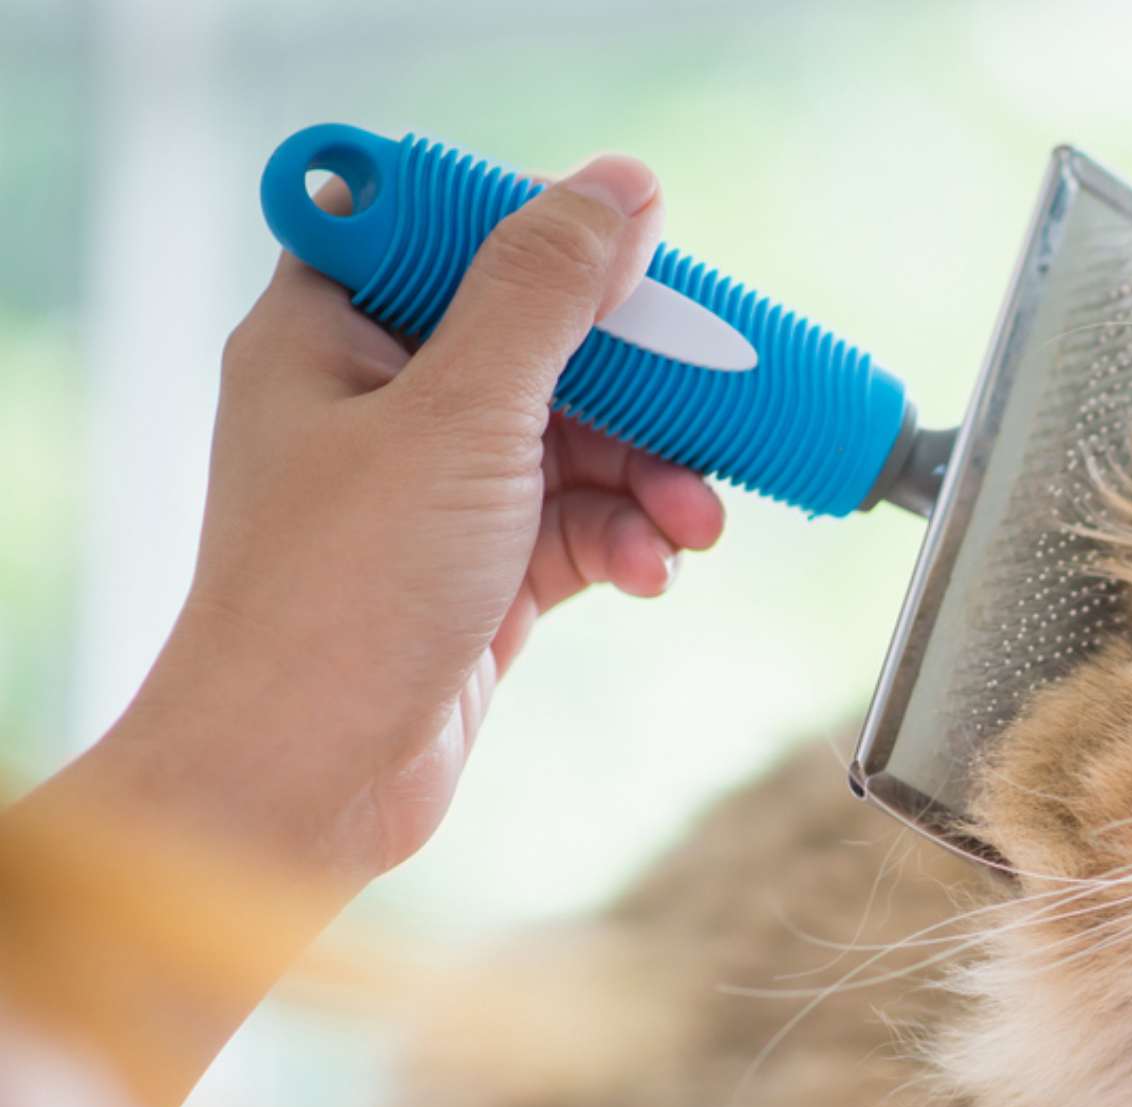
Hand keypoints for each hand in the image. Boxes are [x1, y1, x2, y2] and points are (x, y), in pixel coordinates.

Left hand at [114, 154, 723, 887]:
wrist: (304, 781)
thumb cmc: (339, 598)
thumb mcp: (460, 418)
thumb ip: (543, 294)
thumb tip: (618, 189)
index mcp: (329, 332)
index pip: (439, 230)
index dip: (539, 234)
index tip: (633, 263)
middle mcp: (373, 401)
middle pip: (537, 341)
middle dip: (636, 384)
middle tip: (715, 399)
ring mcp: (426, 489)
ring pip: (574, 439)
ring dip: (649, 475)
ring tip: (694, 524)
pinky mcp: (475, 570)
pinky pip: (577, 522)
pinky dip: (626, 539)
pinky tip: (651, 570)